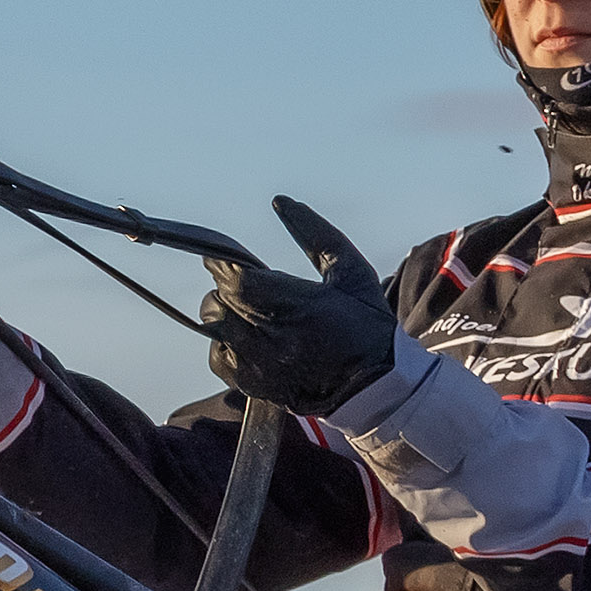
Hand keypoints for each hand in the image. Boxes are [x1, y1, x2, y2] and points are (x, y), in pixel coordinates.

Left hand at [201, 197, 397, 416]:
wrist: (376, 387)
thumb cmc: (366, 325)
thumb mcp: (350, 270)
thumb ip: (314, 233)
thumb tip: (281, 202)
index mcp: (295, 306)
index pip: (234, 280)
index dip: (223, 265)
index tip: (224, 258)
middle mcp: (271, 338)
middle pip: (219, 301)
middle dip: (227, 287)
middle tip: (250, 285)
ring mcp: (258, 364)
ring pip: (214, 327)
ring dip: (226, 312)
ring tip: (254, 312)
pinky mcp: (252, 384)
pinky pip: (217, 357)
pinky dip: (226, 342)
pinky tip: (252, 337)